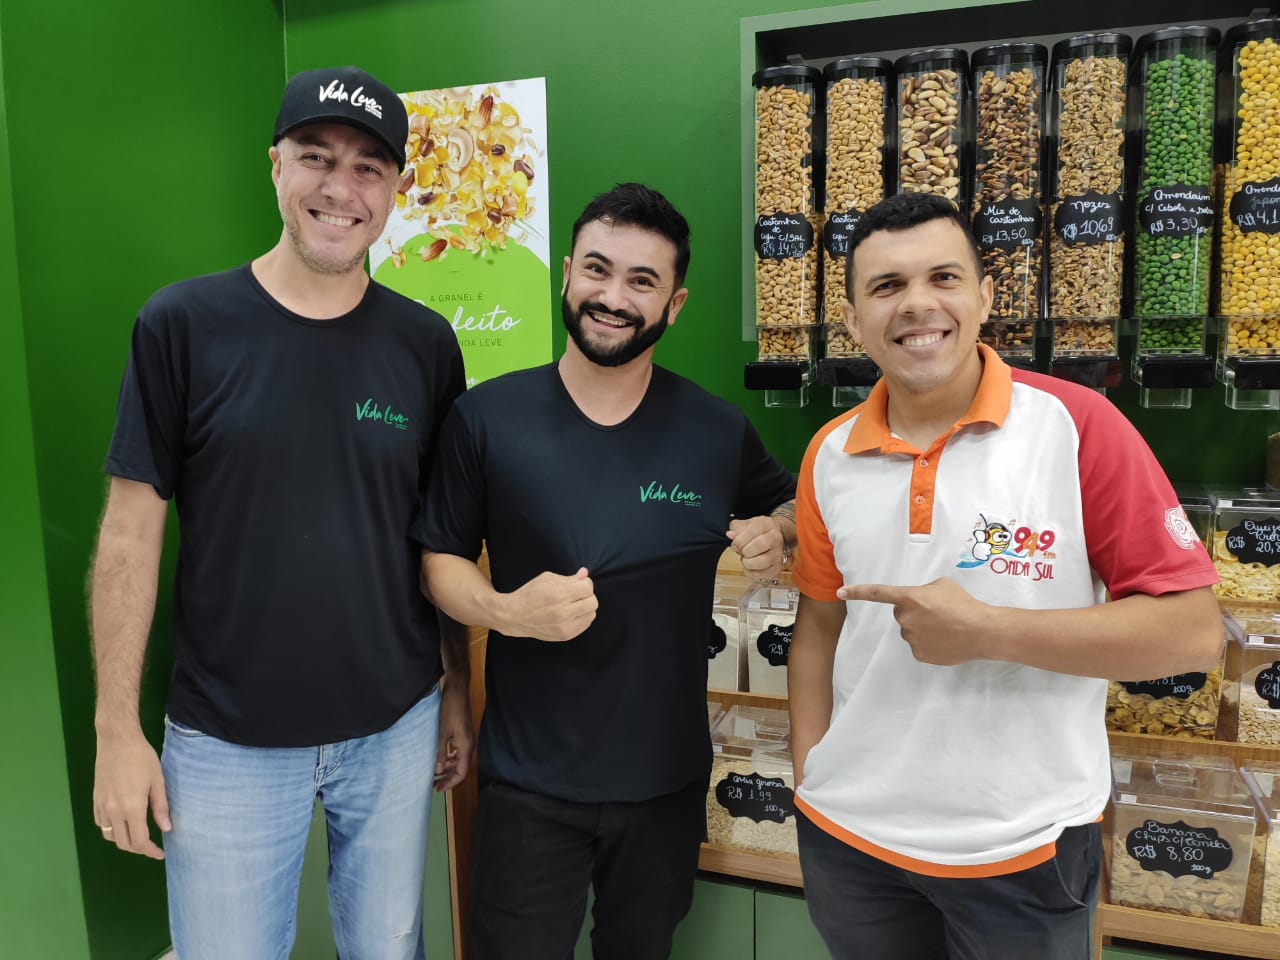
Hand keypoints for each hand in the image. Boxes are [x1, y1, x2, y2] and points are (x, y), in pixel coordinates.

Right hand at [93, 728, 170, 858]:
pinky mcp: (95, 800)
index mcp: (131, 808)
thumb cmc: (141, 758)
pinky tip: (122, 822)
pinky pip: (100, 823)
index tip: (160, 853)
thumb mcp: (157, 781)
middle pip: (123, 843)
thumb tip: (167, 829)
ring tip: (138, 834)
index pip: (139, 841)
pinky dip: (111, 829)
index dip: (150, 851)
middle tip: (151, 846)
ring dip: (123, 840)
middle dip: (138, 849)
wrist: (117, 741)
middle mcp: (113, 812)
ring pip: (109, 835)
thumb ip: (161, 807)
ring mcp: (101, 806)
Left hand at [434, 682, 473, 791]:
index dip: (450, 783)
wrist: (457, 690)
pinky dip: (450, 759)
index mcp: (466, 746)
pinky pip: (458, 752)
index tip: (438, 789)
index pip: (461, 773)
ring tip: (436, 775)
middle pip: (461, 768)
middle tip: (435, 786)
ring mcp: (467, 739)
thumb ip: (441, 753)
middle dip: (449, 778)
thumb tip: (438, 771)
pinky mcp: (464, 734)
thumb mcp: (442, 732)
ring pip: (459, 761)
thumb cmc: (450, 710)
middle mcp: (469, 745)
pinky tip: (441, 759)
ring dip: (449, 769)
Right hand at [506, 567, 597, 641]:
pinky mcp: (565, 636)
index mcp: (558, 595)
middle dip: (586, 595)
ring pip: (591, 614)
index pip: (587, 588)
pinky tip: (570, 613)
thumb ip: (569, 578)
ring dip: (585, 607)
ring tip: (572, 604)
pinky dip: (582, 617)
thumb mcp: (547, 579)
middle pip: (593, 602)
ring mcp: (565, 627)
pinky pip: (585, 624)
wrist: (514, 616)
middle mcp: (563, 612)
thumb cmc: (530, 594)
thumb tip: (585, 574)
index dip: (584, 583)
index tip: (577, 583)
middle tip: (575, 594)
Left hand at [727, 516, 785, 580]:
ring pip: (761, 562)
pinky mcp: (776, 569)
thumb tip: (730, 535)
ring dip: (748, 563)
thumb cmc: (758, 531)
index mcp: (766, 525)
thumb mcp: (745, 525)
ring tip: (747, 558)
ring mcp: (778, 554)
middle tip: (742, 551)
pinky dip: (751, 572)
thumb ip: (736, 529)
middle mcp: (775, 539)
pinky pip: (760, 575)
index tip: (735, 545)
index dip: (739, 541)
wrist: (774, 537)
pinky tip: (751, 566)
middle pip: (758, 546)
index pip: (752, 532)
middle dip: (744, 551)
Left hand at [839, 577, 992, 665]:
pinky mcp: (919, 655)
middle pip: (902, 614)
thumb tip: (918, 602)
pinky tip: (945, 640)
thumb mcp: (941, 585)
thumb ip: (922, 591)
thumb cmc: (963, 603)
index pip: (878, 593)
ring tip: (945, 626)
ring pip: (911, 631)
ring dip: (923, 628)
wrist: (981, 630)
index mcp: (909, 598)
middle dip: (915, 613)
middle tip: (937, 613)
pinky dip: (929, 643)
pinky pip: (919, 646)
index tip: (840, 592)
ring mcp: (911, 639)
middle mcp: (905, 619)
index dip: (857, 592)